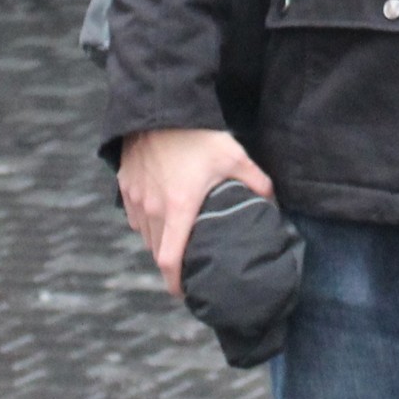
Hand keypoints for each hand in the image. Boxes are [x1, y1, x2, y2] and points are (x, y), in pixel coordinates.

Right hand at [118, 128, 272, 296]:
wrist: (160, 105)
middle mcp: (153, 208)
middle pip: (156, 252)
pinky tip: (160, 213)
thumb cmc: (197, 135)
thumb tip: (272, 203)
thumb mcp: (234, 157)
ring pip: (144, 234)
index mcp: (179, 209)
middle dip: (171, 265)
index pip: (170, 261)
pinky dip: (146, 222)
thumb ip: (256, 183)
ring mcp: (136, 197)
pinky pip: (134, 214)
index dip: (176, 284)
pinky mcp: (126, 183)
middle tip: (188, 267)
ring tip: (176, 239)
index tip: (185, 293)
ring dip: (158, 242)